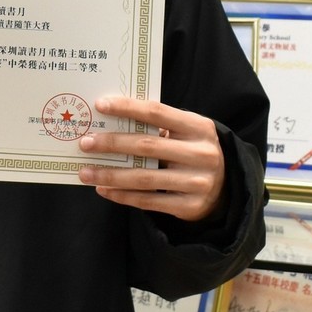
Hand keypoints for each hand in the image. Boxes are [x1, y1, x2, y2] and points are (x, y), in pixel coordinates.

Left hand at [76, 97, 224, 221]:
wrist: (225, 188)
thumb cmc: (193, 151)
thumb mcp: (186, 132)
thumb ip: (158, 125)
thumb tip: (111, 121)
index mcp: (199, 127)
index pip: (157, 112)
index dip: (127, 108)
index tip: (100, 105)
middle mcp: (201, 154)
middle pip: (147, 146)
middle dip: (112, 144)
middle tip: (85, 143)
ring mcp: (197, 182)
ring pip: (144, 178)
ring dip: (110, 174)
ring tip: (86, 172)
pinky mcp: (189, 206)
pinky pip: (149, 201)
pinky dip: (122, 195)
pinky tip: (103, 189)